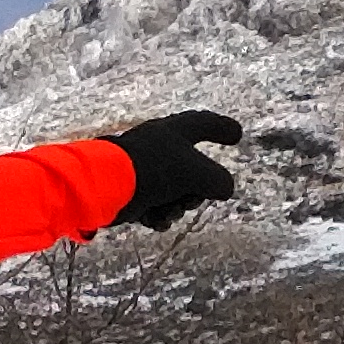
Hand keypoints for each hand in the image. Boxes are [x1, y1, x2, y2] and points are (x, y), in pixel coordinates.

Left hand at [98, 110, 246, 232]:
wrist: (106, 185)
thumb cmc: (155, 170)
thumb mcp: (198, 174)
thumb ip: (219, 181)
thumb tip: (223, 189)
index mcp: (175, 131)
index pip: (205, 124)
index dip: (223, 128)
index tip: (237, 135)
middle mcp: (159, 146)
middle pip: (193, 168)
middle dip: (196, 191)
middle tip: (191, 199)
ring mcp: (144, 168)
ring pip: (175, 190)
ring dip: (176, 206)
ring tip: (167, 211)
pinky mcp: (130, 189)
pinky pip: (155, 203)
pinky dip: (158, 214)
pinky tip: (153, 219)